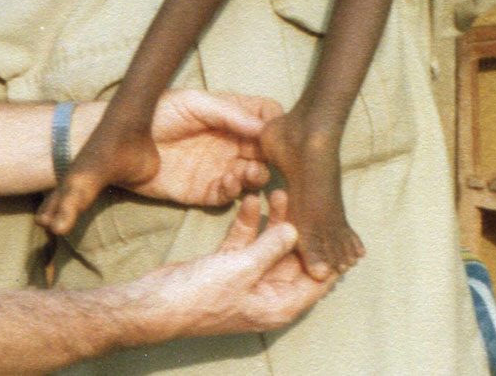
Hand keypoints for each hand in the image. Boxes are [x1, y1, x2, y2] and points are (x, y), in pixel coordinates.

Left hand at [115, 90, 279, 206]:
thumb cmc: (155, 113)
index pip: (266, 116)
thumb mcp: (193, 103)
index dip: (274, 124)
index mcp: (229, 114)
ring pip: (253, 175)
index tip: (273, 132)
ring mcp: (219, 166)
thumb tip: (265, 127)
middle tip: (267, 158)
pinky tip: (228, 181)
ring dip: (257, 175)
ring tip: (249, 172)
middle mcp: (229, 141)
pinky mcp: (204, 191)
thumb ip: (228, 113)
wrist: (122, 143)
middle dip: (271, 156)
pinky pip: (229, 195)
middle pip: (266, 150)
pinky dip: (234, 190)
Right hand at [138, 191, 335, 337]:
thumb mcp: (244, 269)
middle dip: (300, 228)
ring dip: (275, 221)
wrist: (157, 303)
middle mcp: (267, 293)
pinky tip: (252, 199)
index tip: (338, 225)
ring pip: (269, 246)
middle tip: (305, 198)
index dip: (328, 255)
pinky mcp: (228, 265)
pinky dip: (250, 223)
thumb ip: (272, 248)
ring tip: (280, 191)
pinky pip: (246, 241)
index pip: (317, 280)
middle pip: (294, 258)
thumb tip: (296, 229)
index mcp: (279, 304)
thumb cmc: (203, 296)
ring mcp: (247, 278)